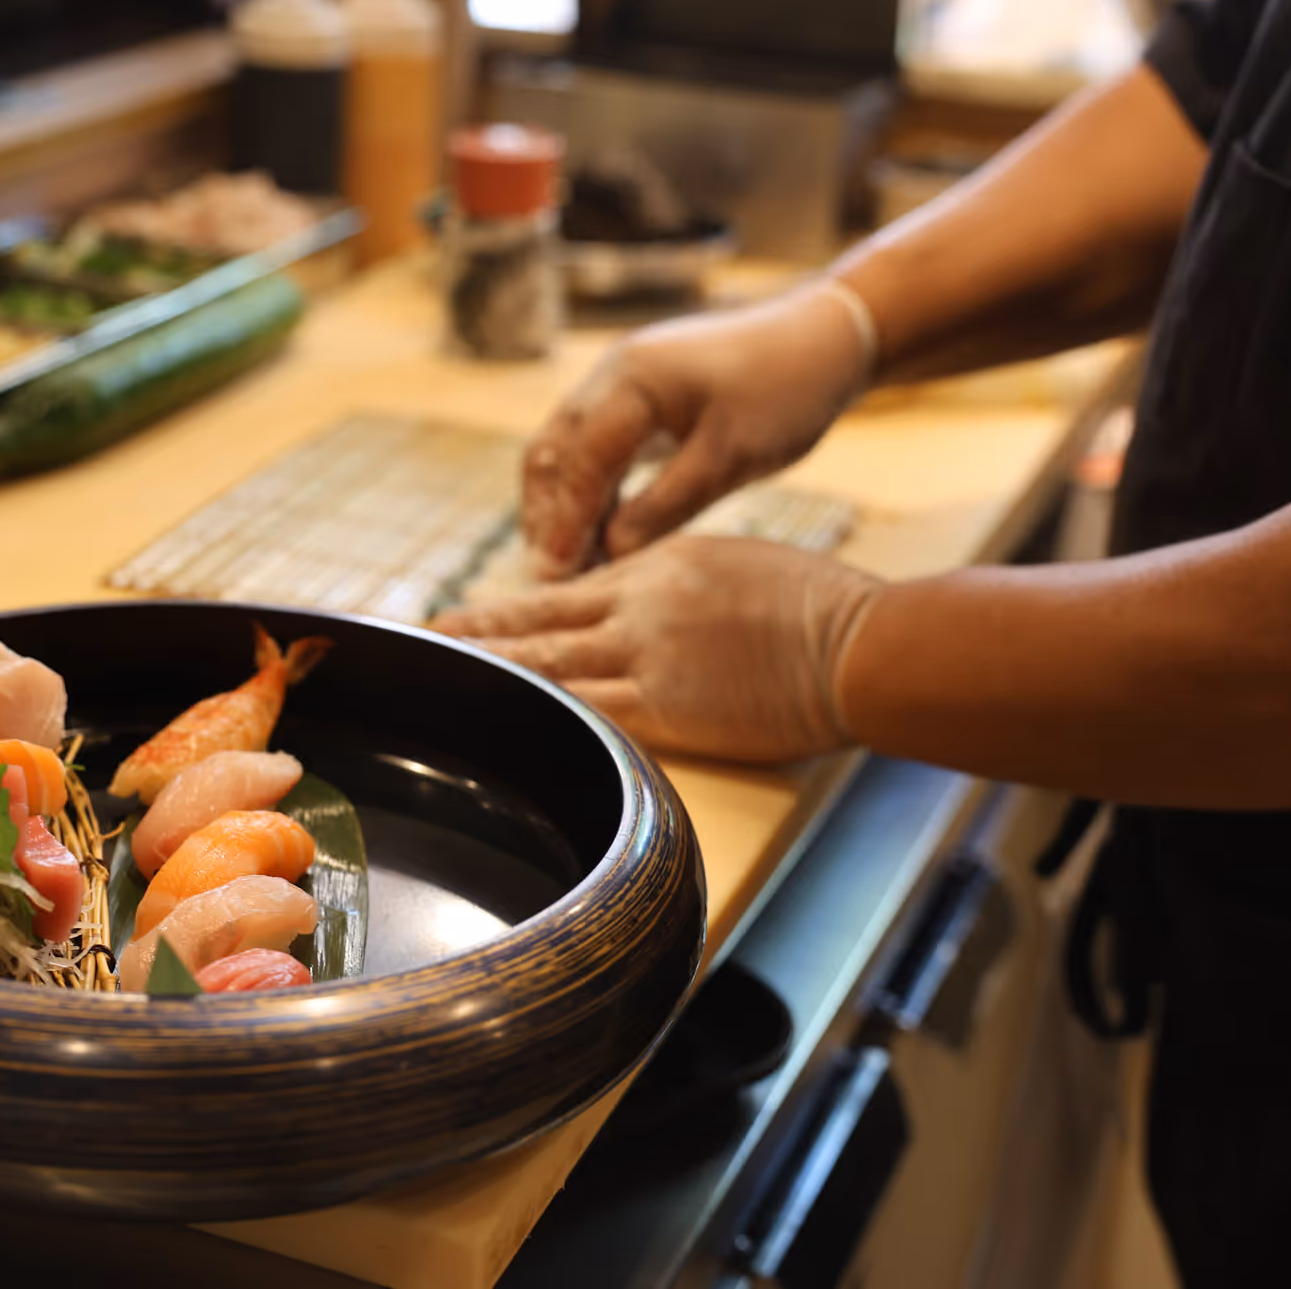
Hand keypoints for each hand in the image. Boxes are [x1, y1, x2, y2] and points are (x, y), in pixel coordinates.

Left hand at [432, 536, 881, 762]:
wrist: (857, 641)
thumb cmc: (820, 604)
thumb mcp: (738, 565)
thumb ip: (684, 583)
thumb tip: (657, 603)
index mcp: (659, 566)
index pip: (569, 587)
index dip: (519, 603)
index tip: (482, 611)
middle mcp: (640, 606)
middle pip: (541, 622)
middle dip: (483, 632)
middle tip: (434, 634)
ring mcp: (648, 657)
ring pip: (552, 667)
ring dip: (499, 675)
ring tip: (452, 680)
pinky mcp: (667, 709)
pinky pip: (592, 716)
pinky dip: (548, 718)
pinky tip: (514, 725)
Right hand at [522, 284, 869, 578]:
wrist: (822, 337)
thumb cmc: (785, 393)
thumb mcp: (730, 458)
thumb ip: (666, 505)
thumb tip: (609, 553)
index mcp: (633, 380)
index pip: (579, 460)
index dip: (564, 521)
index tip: (555, 576)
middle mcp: (612, 374)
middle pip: (551, 452)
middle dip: (545, 515)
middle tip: (548, 579)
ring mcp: (619, 382)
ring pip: (565, 450)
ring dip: (560, 505)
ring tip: (567, 566)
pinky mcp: (635, 398)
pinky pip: (592, 447)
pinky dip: (588, 491)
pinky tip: (598, 535)